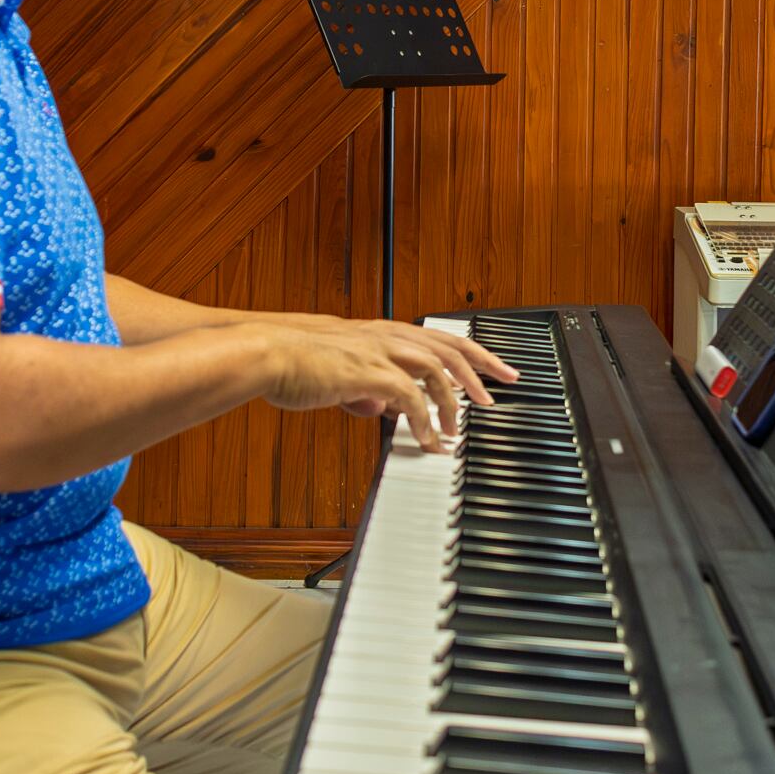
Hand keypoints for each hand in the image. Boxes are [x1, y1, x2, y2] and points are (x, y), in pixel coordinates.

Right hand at [257, 320, 516, 452]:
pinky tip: (429, 440)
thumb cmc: (291, 362)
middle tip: (508, 381)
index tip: (487, 366)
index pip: (434, 337)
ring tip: (463, 426)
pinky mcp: (369, 373)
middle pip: (449, 345)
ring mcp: (378, 352)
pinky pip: (411, 399)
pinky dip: (425, 421)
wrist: (266, 352)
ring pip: (437, 369)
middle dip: (482, 364)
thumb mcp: (335, 376)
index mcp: (377, 332)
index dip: (465, 351)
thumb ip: (362, 390)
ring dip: (457, 398)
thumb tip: (380, 408)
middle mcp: (384, 336)